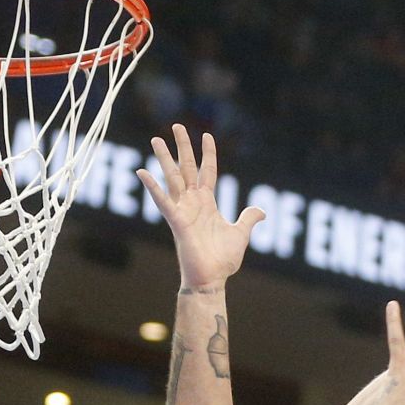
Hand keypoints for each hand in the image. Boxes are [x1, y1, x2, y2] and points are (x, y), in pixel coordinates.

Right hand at [135, 125, 264, 293]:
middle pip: (187, 167)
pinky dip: (152, 187)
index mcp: (207, 203)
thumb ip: (248, 219)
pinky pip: (163, 201)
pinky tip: (142, 171)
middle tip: (176, 125)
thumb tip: (261, 211)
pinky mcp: (176, 221)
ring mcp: (183, 210)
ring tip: (156, 138)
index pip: (207, 171)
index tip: (206, 134)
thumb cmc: (223, 260)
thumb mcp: (241, 234)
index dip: (208, 153)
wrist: (212, 279)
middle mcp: (193, 203)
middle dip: (182, 146)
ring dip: (164, 158)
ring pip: (172, 178)